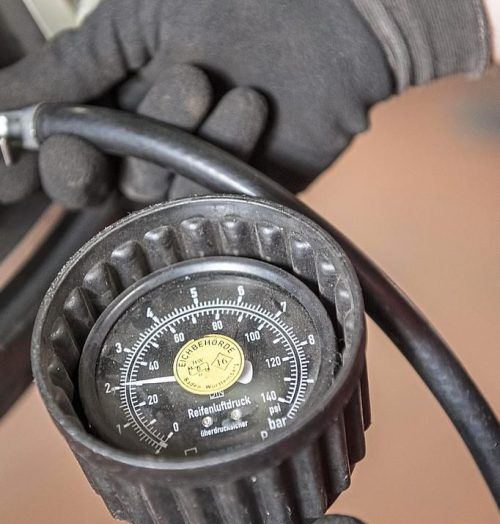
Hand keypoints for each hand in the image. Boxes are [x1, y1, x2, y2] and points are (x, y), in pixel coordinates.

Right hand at [0, 0, 392, 205]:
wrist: (326, 10)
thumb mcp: (132, 20)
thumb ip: (68, 68)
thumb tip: (0, 108)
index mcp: (123, 104)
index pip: (76, 159)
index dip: (64, 163)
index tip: (63, 147)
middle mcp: (158, 143)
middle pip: (116, 184)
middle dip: (130, 144)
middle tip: (177, 81)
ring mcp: (204, 170)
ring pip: (162, 190)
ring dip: (182, 131)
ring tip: (215, 78)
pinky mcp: (247, 189)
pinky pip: (215, 193)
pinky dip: (227, 145)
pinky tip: (250, 103)